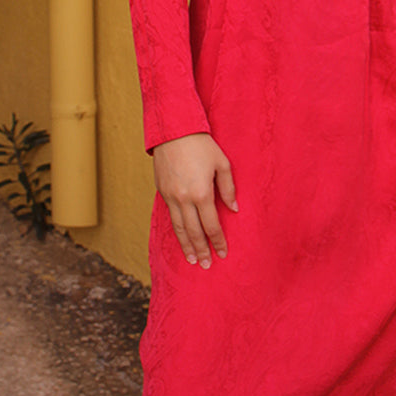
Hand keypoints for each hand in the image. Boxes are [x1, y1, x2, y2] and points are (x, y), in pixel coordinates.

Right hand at [152, 133, 236, 267]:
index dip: (218, 241)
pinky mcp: (161, 191)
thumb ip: (228, 188)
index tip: (222, 253)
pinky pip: (171, 216)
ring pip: (179, 227)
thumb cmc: (202, 145)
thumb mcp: (222, 163)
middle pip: (194, 232)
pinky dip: (177, 230)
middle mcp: (184, 199)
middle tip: (206, 265)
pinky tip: (181, 237)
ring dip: (186, 245)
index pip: (212, 225)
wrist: (173, 130)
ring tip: (192, 259)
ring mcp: (170, 196)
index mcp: (202, 193)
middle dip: (201, 250)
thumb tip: (234, 209)